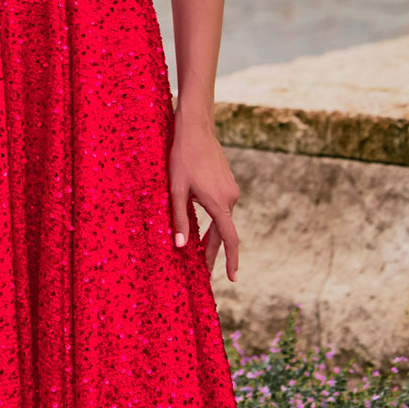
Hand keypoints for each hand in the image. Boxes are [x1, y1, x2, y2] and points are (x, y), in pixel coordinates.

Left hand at [168, 112, 239, 281]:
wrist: (196, 129)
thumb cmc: (182, 158)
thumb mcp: (176, 190)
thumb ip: (180, 220)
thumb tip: (182, 247)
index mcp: (219, 203)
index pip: (229, 239)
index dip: (231, 260)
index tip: (232, 278)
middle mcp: (231, 197)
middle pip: (224, 232)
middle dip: (214, 253)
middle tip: (205, 273)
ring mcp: (232, 189)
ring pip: (222, 220)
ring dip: (212, 236)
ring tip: (201, 254)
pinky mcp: (228, 183)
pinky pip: (222, 208)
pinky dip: (214, 221)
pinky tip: (202, 227)